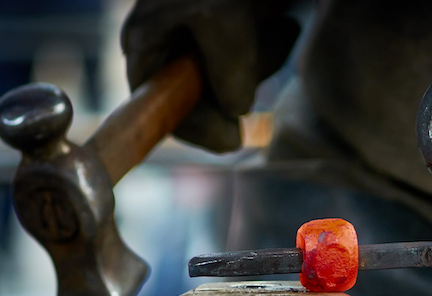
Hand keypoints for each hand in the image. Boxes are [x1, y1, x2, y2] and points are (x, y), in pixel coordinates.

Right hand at [121, 0, 298, 150]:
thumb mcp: (222, 19)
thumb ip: (227, 71)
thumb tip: (236, 112)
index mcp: (147, 45)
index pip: (163, 111)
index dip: (198, 129)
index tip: (234, 139)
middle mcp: (168, 47)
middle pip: (201, 101)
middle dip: (237, 89)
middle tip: (262, 59)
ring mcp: (199, 42)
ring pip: (232, 84)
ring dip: (260, 64)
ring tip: (279, 29)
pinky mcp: (230, 34)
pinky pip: (250, 62)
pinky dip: (270, 49)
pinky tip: (284, 23)